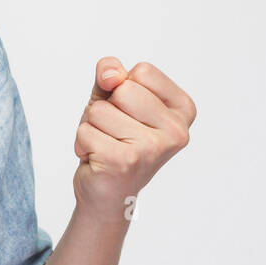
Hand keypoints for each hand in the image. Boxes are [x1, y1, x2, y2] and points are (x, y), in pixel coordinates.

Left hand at [73, 58, 196, 221]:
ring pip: (99, 111)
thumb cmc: (113, 140)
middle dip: (105, 108)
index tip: (127, 114)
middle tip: (113, 133)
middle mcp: (177, 131)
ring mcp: (153, 148)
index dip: (122, 88)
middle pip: (122, 90)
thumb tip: (110, 74)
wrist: (106, 193)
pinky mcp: (124, 162)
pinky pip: (85, 132)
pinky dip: (82, 143)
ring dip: (91, 127)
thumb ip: (111, 74)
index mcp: (182, 110)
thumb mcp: (112, 99)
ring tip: (105, 145)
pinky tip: (98, 159)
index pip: (143, 71)